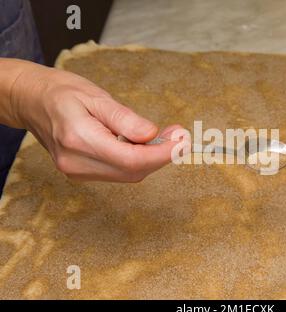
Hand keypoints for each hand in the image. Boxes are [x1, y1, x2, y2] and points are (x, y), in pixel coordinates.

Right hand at [7, 60, 184, 181]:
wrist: (32, 101)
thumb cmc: (62, 92)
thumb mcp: (96, 97)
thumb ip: (125, 119)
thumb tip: (152, 135)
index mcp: (79, 140)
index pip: (131, 159)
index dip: (162, 154)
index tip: (182, 141)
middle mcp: (77, 163)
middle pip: (133, 171)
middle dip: (162, 156)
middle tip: (180, 135)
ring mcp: (77, 171)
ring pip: (128, 174)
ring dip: (152, 158)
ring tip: (166, 137)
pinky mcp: (81, 173)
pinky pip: (118, 172)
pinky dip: (137, 160)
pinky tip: (143, 144)